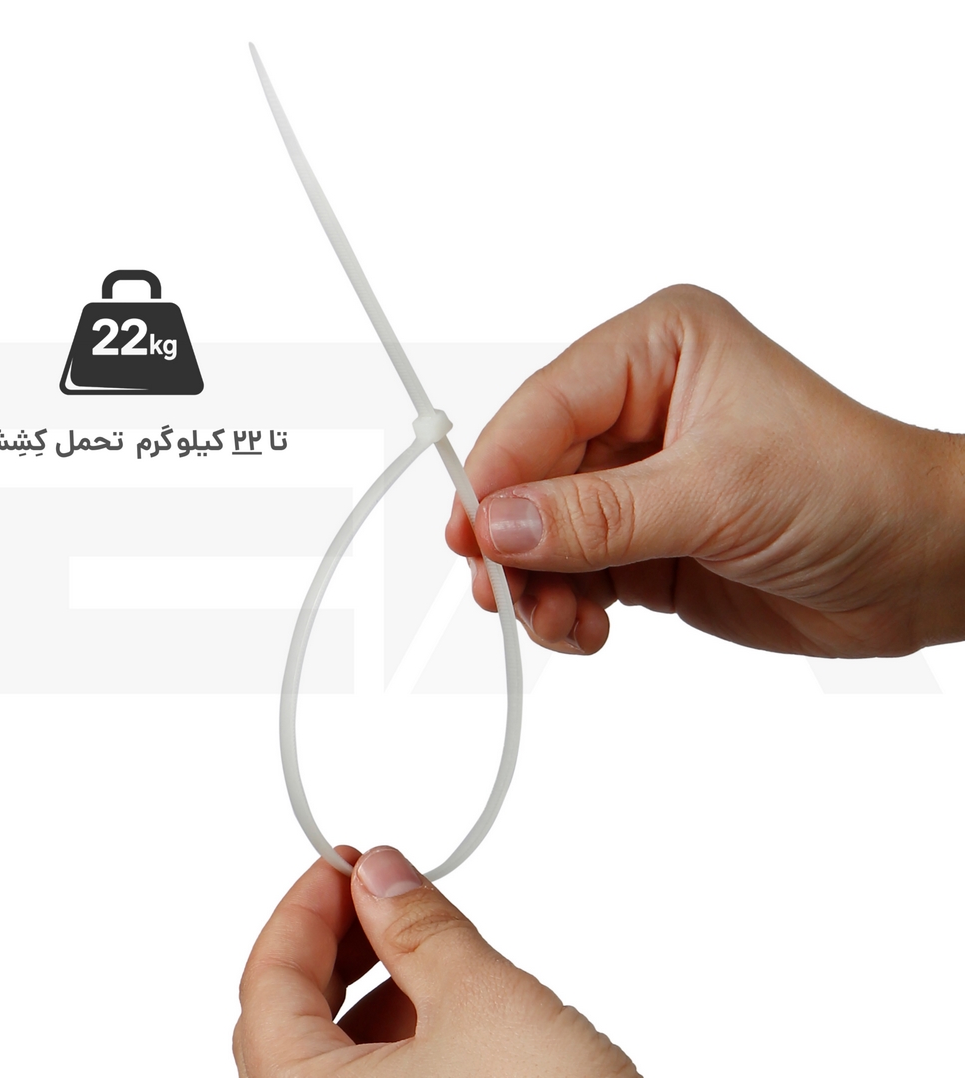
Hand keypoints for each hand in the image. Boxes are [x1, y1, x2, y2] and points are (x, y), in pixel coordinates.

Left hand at [234, 845, 637, 1077]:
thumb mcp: (483, 1001)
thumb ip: (419, 927)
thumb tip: (381, 874)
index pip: (267, 985)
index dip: (305, 907)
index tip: (343, 861)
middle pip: (284, 1023)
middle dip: (333, 945)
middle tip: (376, 893)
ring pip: (324, 1062)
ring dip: (364, 991)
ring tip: (418, 945)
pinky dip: (390, 1041)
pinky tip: (438, 1009)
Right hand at [446, 284, 964, 657]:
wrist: (921, 566)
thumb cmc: (850, 489)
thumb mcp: (718, 494)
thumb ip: (600, 516)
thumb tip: (498, 526)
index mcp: (655, 353)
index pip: (547, 405)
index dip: (499, 469)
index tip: (469, 534)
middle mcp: (637, 409)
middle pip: (533, 474)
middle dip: (516, 540)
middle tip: (502, 593)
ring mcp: (636, 480)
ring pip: (545, 532)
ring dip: (540, 584)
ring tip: (559, 623)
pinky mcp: (641, 541)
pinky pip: (574, 574)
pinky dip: (567, 608)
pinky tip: (588, 630)